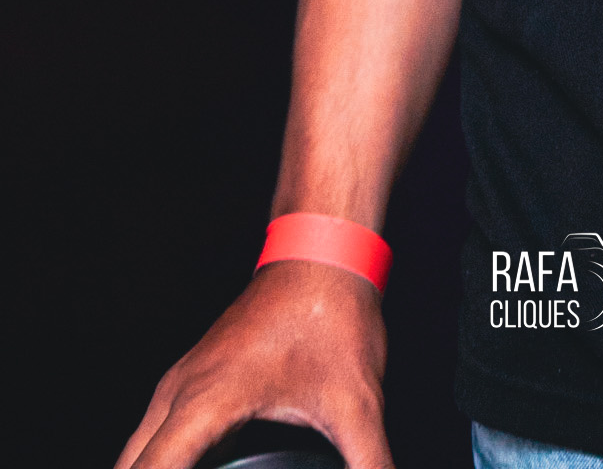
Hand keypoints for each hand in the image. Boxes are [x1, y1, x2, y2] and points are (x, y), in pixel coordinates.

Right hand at [115, 262, 390, 468]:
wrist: (322, 253)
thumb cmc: (332, 315)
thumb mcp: (357, 403)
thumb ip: (369, 464)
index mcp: (204, 403)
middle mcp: (177, 395)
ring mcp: (179, 387)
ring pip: (134, 457)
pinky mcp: (191, 385)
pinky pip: (152, 441)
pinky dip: (158, 466)